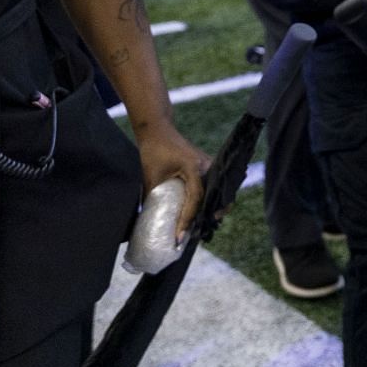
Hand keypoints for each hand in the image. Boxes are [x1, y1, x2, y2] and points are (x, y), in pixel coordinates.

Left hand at [133, 121, 211, 242]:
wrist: (159, 130)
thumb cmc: (153, 151)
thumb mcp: (150, 176)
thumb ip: (152, 197)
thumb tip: (147, 221)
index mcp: (193, 167)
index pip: (195, 198)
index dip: (187, 219)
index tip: (179, 236)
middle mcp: (207, 166)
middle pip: (215, 196)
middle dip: (210, 216)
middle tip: (197, 235)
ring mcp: (210, 165)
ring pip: (218, 191)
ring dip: (212, 208)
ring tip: (201, 226)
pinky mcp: (208, 167)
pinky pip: (214, 186)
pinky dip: (211, 199)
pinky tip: (203, 212)